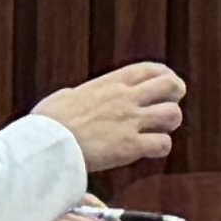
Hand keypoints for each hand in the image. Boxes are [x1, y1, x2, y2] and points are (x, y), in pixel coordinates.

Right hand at [39, 63, 188, 175]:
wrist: (45, 144)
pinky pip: (162, 144)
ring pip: (173, 114)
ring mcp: (130, 121)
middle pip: (171, 86)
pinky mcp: (131, 146)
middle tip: (166, 108)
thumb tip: (73, 98)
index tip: (166, 85)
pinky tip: (149, 151)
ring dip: (168, 124)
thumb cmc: (47, 123)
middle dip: (174, 96)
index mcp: (111, 83)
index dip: (165, 76)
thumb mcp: (64, 97)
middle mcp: (126, 98)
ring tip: (157, 131)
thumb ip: (78, 96)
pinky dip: (160, 148)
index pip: (150, 69)